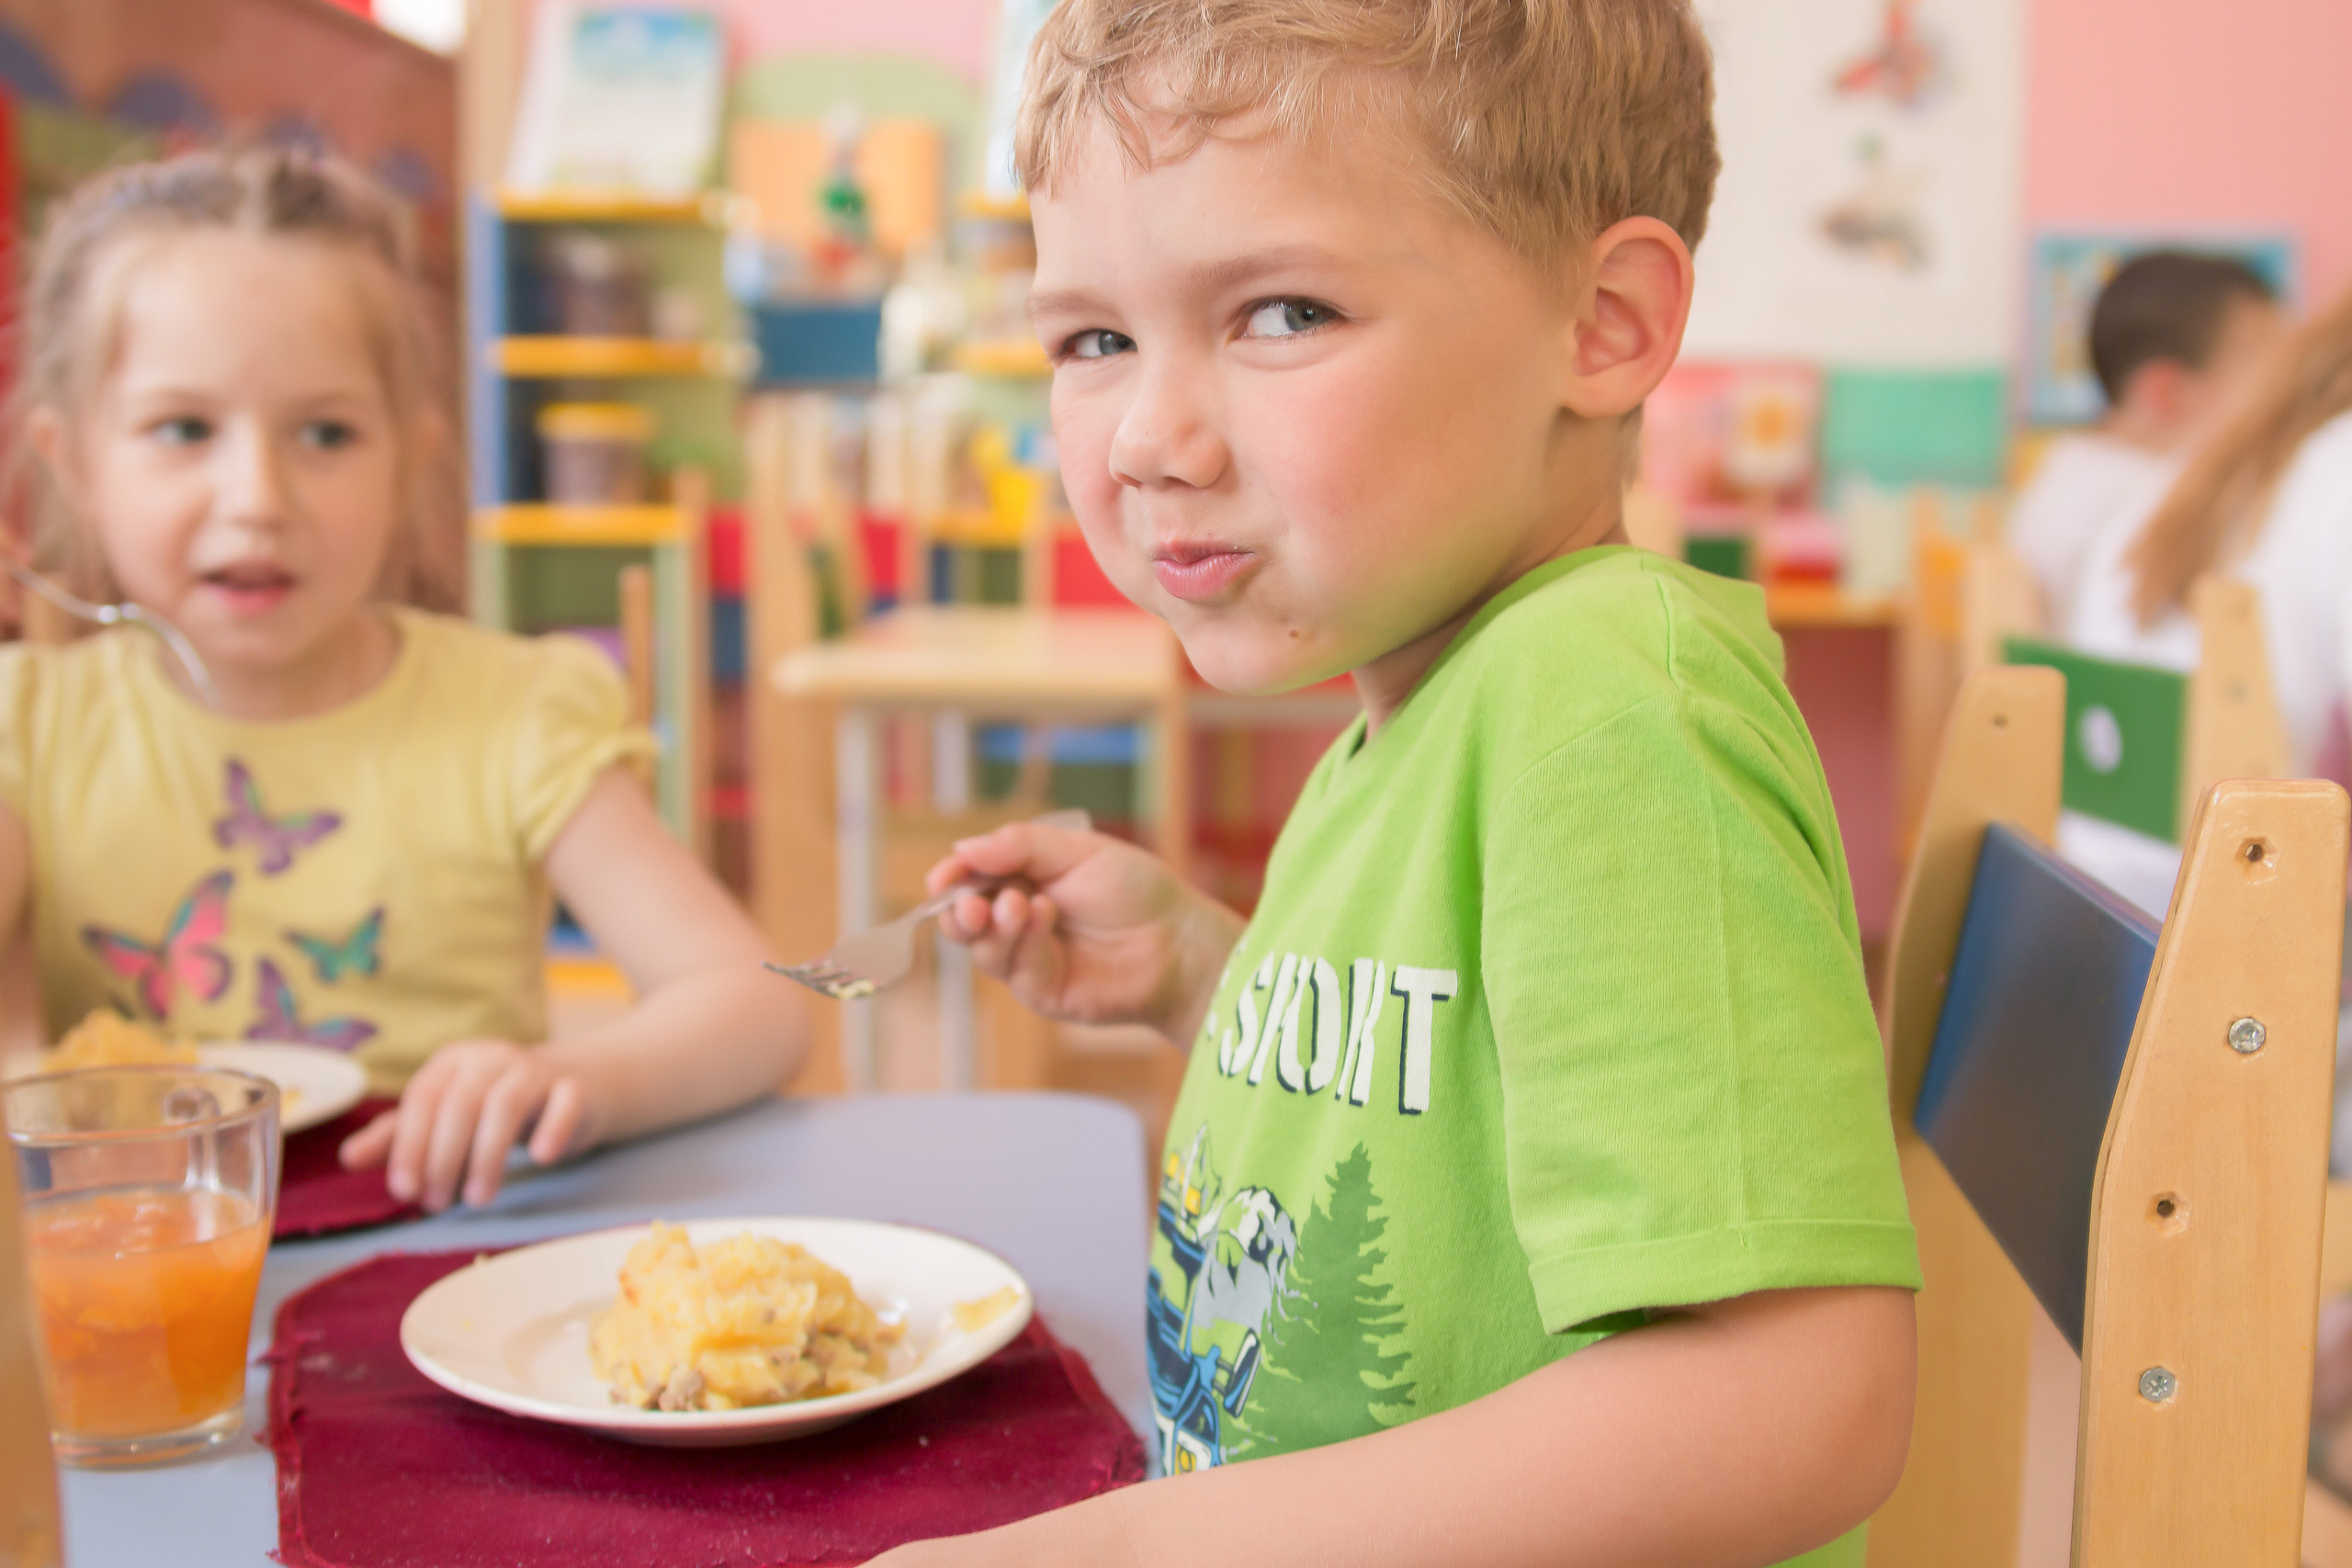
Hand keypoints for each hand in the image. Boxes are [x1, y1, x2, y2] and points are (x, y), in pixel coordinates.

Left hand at [338, 1039, 602, 1210]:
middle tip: (436, 1204)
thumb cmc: (495, 1105)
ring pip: (507, 1104)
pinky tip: (542, 1158)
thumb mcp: (444, 1116)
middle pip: (461, 1104)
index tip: (403, 1191)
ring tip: (477, 1198)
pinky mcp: (575, 1088)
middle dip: (444, 1158)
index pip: (423, 1100)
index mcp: (452, 1062)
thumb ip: (399, 1135)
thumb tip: (348, 1158)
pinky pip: (566, 1101)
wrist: (574, 1086)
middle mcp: (491, 1057)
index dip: (409, 1146)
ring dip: (488, 1155)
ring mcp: (536, 1070)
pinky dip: (553, 1127)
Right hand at [926, 818, 1243, 1041]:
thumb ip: (1019, 846)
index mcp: (1025, 881)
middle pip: (964, 921)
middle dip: (958, 911)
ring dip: (994, 924)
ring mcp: (1029, 959)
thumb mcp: (1077, 850)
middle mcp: (1019, 921)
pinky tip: (1043, 918)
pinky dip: (1022, 942)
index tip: (943, 876)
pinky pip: (1015, 969)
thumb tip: (962, 848)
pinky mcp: (1042, 991)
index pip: (972, 879)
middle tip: (971, 902)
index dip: (953, 877)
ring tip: (1020, 904)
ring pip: (983, 949)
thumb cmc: (1137, 891)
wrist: (1178, 941)